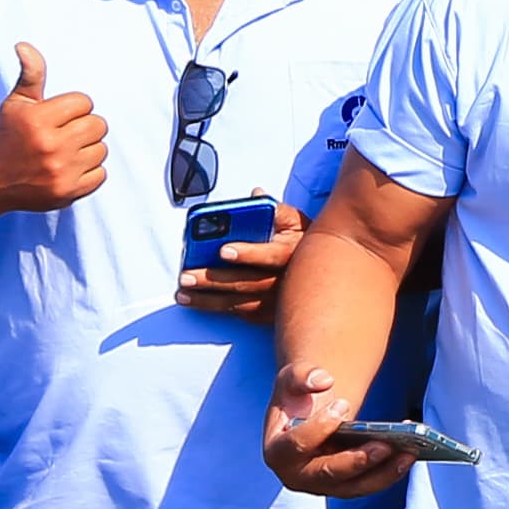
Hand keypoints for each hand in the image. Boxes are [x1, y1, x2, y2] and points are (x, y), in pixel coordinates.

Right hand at [0, 41, 105, 210]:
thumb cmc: (6, 135)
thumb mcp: (16, 103)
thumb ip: (30, 74)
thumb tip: (24, 46)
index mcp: (38, 120)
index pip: (84, 102)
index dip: (73, 108)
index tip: (56, 117)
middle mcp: (51, 146)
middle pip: (98, 125)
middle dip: (83, 126)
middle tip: (63, 134)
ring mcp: (61, 172)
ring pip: (101, 149)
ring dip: (88, 149)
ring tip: (64, 152)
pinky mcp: (68, 193)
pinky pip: (101, 174)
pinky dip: (89, 172)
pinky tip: (68, 169)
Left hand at [176, 199, 303, 319]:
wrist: (325, 272)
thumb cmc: (303, 243)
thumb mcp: (296, 221)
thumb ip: (277, 209)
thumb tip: (256, 195)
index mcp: (292, 253)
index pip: (271, 255)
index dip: (248, 253)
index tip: (223, 250)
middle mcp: (286, 281)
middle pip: (247, 282)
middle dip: (214, 279)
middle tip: (187, 276)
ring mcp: (278, 301)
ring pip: (241, 303)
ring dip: (209, 300)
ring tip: (183, 293)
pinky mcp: (271, 313)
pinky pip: (243, 313)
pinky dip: (221, 309)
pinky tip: (200, 303)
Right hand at [262, 360, 408, 498]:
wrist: (311, 412)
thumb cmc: (300, 396)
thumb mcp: (294, 379)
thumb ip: (303, 376)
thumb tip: (324, 380)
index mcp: (278, 451)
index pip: (296, 446)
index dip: (319, 428)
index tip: (342, 405)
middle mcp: (298, 476)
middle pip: (328, 474)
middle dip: (357, 461)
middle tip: (385, 444)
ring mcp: (323, 485)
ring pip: (355, 486)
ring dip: (383, 472)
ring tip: (409, 452)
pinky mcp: (346, 486)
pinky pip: (370, 484)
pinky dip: (391, 471)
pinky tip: (411, 454)